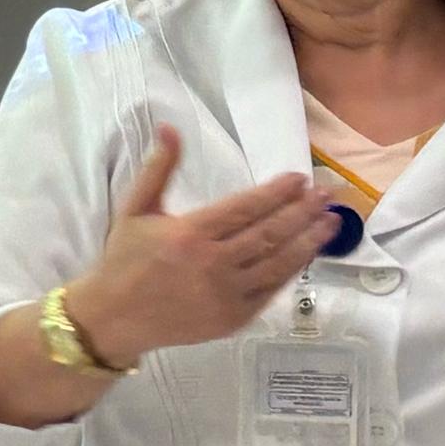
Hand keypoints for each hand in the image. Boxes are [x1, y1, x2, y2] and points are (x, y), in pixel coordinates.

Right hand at [60, 124, 342, 364]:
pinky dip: (292, 270)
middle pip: (270, 232)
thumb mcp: (134, 209)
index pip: (245, 207)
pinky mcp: (234, 317)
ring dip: (308, 240)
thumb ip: (158, 168)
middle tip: (326, 194)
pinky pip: (271, 290)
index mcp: (189, 233)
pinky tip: (306, 252)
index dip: (277, 192)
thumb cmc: (124, 260)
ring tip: (331, 221)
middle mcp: (213, 263)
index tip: (299, 179)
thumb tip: (170, 127)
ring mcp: (227, 294)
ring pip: (279, 262)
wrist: (113, 318)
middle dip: (302, 211)